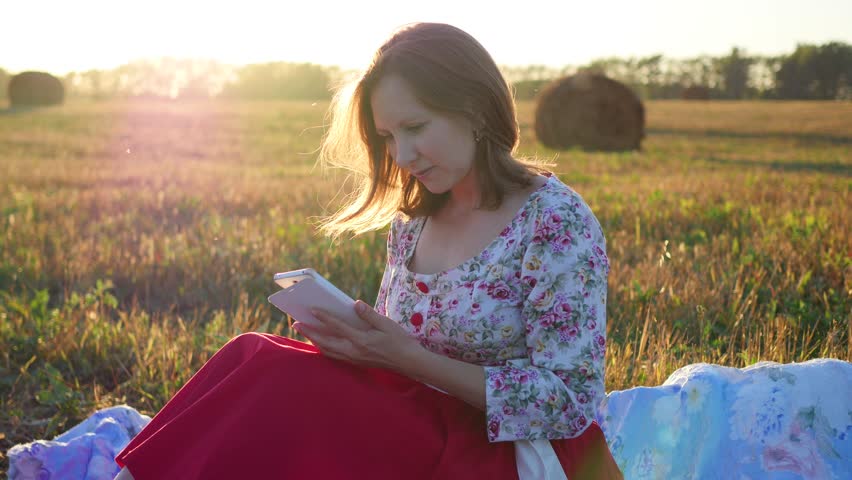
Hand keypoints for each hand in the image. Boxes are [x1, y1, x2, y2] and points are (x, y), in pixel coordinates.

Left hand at [293, 300, 423, 371]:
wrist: (408, 362)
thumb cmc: (400, 341)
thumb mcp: (387, 324)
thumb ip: (369, 315)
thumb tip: (355, 304)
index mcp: (361, 340)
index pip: (337, 327)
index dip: (324, 318)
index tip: (312, 310)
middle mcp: (354, 352)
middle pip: (326, 342)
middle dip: (310, 332)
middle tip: (297, 323)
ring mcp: (354, 359)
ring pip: (328, 351)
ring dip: (315, 341)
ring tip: (305, 332)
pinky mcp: (356, 362)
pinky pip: (335, 356)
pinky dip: (325, 349)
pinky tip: (322, 343)